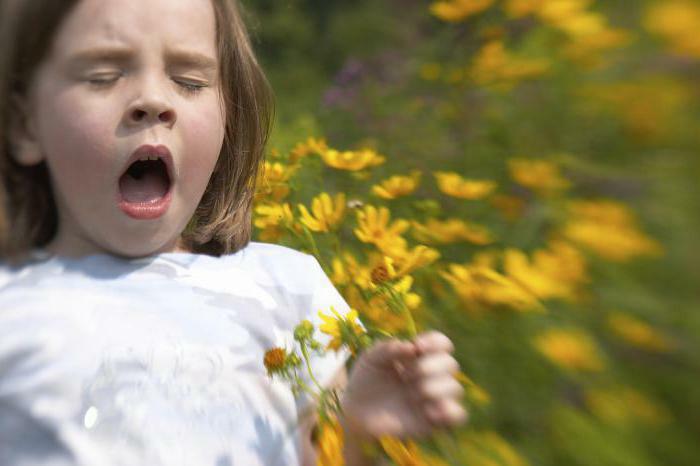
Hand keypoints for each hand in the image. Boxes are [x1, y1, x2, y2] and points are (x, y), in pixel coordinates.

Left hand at [340, 331, 466, 439]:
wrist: (356, 412)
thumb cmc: (365, 381)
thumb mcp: (370, 358)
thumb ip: (387, 348)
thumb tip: (411, 347)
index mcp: (419, 357)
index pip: (442, 344)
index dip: (436, 342)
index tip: (417, 346)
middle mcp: (431, 376)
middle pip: (451, 364)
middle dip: (428, 367)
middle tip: (405, 376)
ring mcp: (434, 398)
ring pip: (456, 388)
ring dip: (433, 388)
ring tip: (411, 395)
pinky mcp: (434, 421)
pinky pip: (459, 415)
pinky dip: (448, 411)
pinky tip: (427, 411)